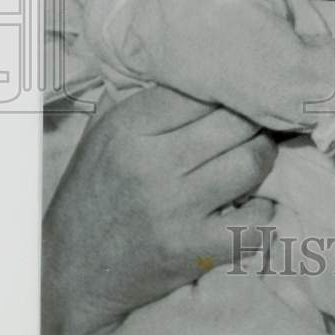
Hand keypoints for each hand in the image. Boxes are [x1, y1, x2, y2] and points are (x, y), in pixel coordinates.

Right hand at [42, 86, 276, 334]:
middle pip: (236, 121)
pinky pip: (256, 222)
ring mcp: (175, 208)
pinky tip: (253, 206)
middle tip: (259, 123)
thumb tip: (185, 61)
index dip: (229, 89)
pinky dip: (265, 212)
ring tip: (256, 156)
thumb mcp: (100, 133)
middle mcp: (152, 164)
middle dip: (254, 120)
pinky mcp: (193, 249)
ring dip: (264, 156)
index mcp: (128, 128)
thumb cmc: (92, 194)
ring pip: (252, 162)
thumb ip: (138, 94)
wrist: (69, 273)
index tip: (240, 93)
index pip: (202, 89)